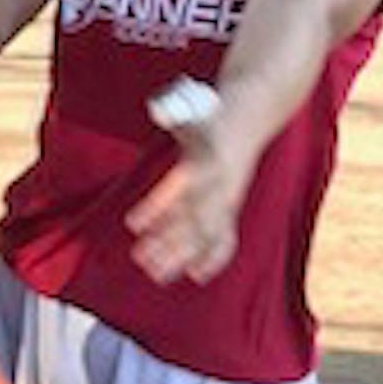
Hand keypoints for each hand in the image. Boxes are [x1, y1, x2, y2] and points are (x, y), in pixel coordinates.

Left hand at [125, 117, 254, 285]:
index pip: (179, 188)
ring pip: (207, 234)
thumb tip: (158, 110)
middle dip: (167, 241)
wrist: (250, 118)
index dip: (156, 207)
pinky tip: (195, 274)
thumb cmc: (210, 114)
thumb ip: (173, 111)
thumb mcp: (191, 108)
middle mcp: (219, 184)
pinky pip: (226, 237)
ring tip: (156, 273)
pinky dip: (214, 257)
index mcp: (206, 159)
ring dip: (182, 255)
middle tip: (139, 258)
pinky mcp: (232, 207)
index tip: (132, 224)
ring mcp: (228, 199)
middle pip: (193, 219)